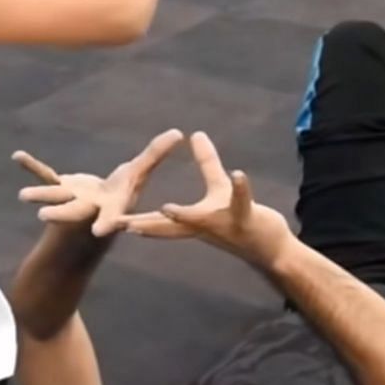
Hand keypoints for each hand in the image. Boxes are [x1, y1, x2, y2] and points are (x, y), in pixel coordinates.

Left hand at [13, 128, 182, 236]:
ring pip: (55, 197)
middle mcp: (88, 207)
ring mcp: (71, 198)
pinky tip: (18, 156)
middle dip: (61, 214)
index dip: (107, 224)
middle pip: (74, 212)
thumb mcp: (138, 174)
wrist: (97, 210)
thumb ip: (155, 154)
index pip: (110, 217)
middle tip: (43, 215)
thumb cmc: (121, 194)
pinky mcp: (60, 187)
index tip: (99, 231)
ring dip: (40, 195)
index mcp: (110, 207)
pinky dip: (32, 166)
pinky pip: (46, 175)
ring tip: (23, 195)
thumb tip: (178, 131)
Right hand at [121, 132, 294, 267]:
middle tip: (120, 223)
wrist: (275, 249)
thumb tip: (196, 135)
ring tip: (165, 207)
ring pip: (200, 220)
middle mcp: (203, 226)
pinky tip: (239, 173)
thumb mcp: (221, 188)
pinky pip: (241, 202)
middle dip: (145, 224)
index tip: (110, 219)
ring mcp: (224, 225)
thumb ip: (208, 163)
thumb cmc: (244, 220)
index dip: (134, 219)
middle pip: (169, 226)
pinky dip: (241, 188)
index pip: (158, 221)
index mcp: (192, 221)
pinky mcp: (247, 219)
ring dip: (184, 215)